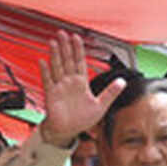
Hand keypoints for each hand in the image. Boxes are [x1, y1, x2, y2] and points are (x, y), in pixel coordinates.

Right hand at [38, 31, 124, 147]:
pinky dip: (45, 71)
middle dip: (65, 46)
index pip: (79, 62)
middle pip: (67, 60)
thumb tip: (123, 82)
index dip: (78, 49)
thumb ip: (110, 93)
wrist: (68, 132)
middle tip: (62, 33)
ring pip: (57, 67)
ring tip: (52, 42)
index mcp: (81, 83)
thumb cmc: (82, 120)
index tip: (76, 37)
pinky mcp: (51, 95)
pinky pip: (48, 80)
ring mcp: (59, 87)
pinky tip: (43, 61)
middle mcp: (69, 82)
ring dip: (55, 54)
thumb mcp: (101, 105)